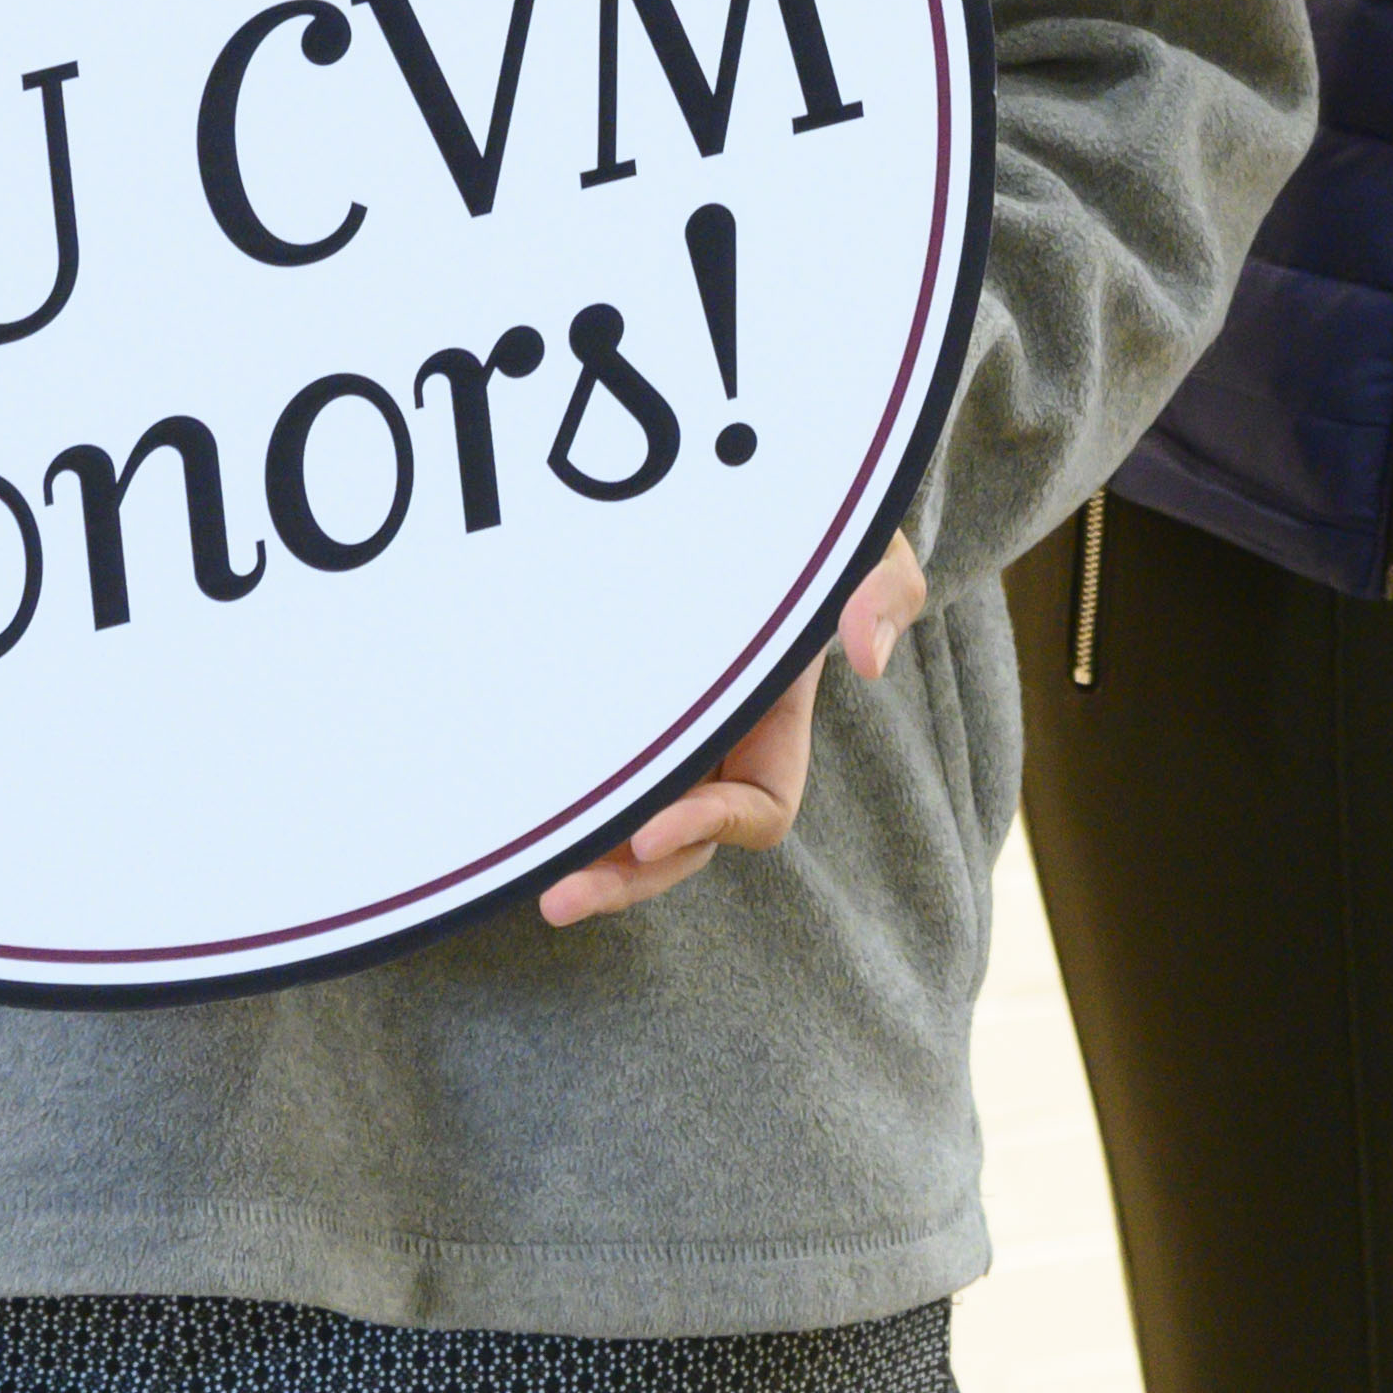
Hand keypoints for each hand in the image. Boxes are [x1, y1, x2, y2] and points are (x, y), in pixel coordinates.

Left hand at [535, 533, 928, 929]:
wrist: (751, 494)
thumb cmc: (814, 528)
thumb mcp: (864, 550)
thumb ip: (883, 591)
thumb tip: (867, 659)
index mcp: (775, 723)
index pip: (761, 807)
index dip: (713, 824)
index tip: (653, 826)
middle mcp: (717, 740)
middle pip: (682, 842)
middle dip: (629, 879)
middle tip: (562, 898)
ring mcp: (657, 726)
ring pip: (626, 819)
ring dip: (585, 857)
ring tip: (530, 880)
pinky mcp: (604, 701)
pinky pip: (584, 766)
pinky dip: (557, 800)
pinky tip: (510, 816)